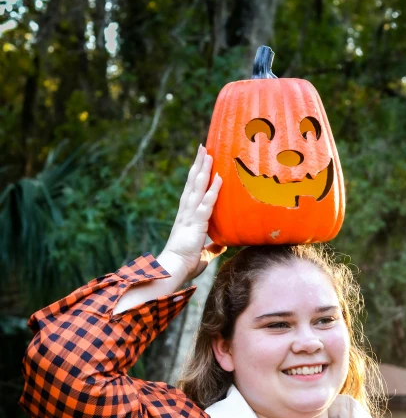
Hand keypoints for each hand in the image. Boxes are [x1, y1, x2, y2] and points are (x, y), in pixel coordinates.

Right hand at [161, 145, 224, 280]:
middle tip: (203, 147)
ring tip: (208, 153)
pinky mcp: (195, 223)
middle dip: (198, 165)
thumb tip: (221, 246)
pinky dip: (213, 191)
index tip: (201, 162)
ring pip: (197, 188)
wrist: (172, 270)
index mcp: (186, 217)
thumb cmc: (184, 264)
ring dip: (204, 170)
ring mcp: (189, 216)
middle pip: (193, 183)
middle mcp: (186, 212)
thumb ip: (211, 248)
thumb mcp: (202, 255)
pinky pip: (206, 204)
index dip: (197, 177)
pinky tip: (218, 178)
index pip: (192, 192)